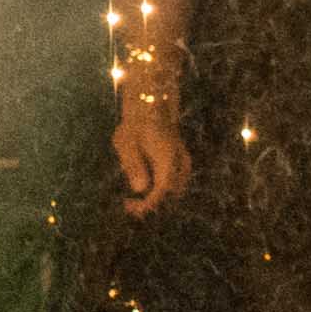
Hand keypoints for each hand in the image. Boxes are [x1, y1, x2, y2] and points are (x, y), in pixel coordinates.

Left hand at [112, 82, 191, 213]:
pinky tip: (152, 184)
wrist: (150, 104)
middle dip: (154, 202)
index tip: (130, 207)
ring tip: (140, 198)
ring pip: (179, 185)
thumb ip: (133, 166)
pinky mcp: (181, 156)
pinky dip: (169, 185)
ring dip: (162, 195)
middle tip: (132, 205)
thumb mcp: (126, 144)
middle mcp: (179, 162)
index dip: (147, 204)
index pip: (160, 192)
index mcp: (166, 161)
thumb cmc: (135, 124)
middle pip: (171, 192)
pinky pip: (180, 177)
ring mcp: (183, 158)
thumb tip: (140, 190)